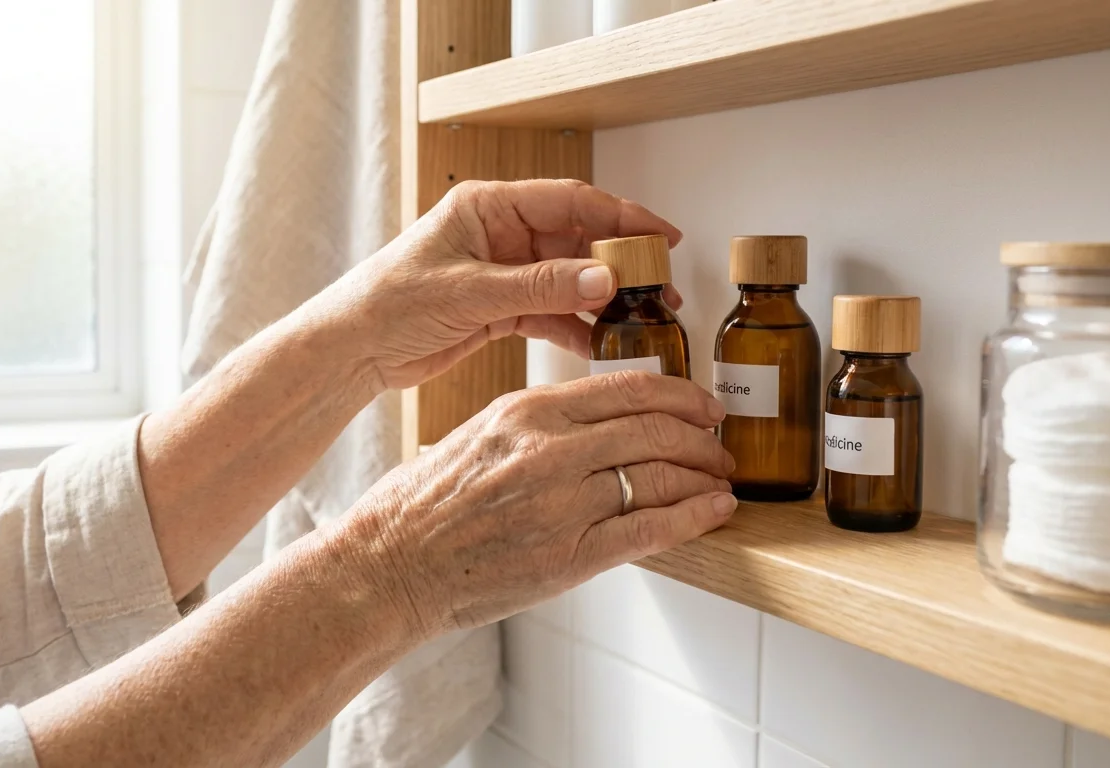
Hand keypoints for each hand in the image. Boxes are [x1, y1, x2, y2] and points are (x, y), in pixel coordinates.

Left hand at [326, 179, 684, 389]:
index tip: (661, 237)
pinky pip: (552, 312)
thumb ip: (539, 286)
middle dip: (622, 264)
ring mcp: (503, 272)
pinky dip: (577, 328)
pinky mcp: (499, 310)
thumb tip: (602, 280)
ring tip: (643, 321)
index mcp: (490, 207)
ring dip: (604, 300)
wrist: (352, 349)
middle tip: (661, 288)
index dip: (622, 217)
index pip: (571, 201)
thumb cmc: (387, 302)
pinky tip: (602, 344)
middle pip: (578, 240)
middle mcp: (501, 234)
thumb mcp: (469, 292)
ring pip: (570, 279)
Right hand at [330, 371, 736, 635]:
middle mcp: (549, 449)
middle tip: (720, 446)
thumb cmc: (420, 505)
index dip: (680, 394)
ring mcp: (563, 503)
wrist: (389, 565)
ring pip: (660, 476)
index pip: (627, 387)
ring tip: (720, 481)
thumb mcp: (478, 435)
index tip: (702, 404)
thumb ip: (537, 425)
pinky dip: (695, 518)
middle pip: (655, 428)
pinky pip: (652, 529)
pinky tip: (715, 513)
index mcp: (526, 411)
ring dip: (704, 478)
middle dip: (702, 437)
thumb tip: (596, 426)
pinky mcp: (570, 556)